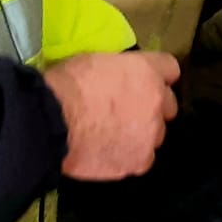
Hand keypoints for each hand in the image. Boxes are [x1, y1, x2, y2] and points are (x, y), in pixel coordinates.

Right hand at [43, 51, 178, 180]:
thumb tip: (117, 80)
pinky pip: (142, 159)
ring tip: (113, 137)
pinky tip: (108, 155)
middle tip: (126, 112)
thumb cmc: (66, 86)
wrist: (50, 121)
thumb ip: (118, 72)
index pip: (170, 68)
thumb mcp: (95, 61)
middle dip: (151, 107)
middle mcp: (157, 101)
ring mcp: (151, 134)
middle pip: (167, 104)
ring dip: (141, 134)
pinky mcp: (139, 160)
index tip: (143, 82)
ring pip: (156, 134)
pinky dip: (128, 157)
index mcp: (147, 71)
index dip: (156, 75)